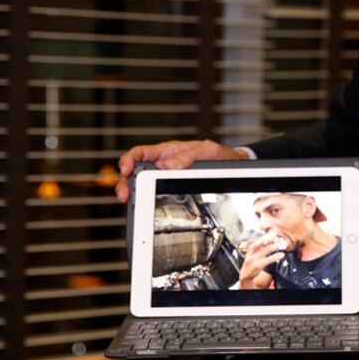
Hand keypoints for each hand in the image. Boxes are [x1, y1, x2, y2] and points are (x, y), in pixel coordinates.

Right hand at [115, 139, 247, 201]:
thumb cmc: (220, 157)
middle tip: (125, 194)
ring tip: (133, 202)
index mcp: (168, 152)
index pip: (141, 153)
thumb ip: (189, 156)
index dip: (129, 160)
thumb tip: (168, 165)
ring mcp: (167, 181)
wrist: (233, 169)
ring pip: (144, 188)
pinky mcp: (173, 193)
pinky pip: (156, 197)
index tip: (125, 169)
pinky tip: (147, 208)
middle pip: (136, 173)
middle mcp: (163, 166)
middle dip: (126, 183)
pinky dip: (148, 202)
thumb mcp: (208, 151)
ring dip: (136, 194)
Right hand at [237, 232, 286, 289]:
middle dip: (271, 240)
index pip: (259, 240)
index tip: (274, 233)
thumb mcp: (253, 254)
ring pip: (266, 250)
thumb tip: (271, 240)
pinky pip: (268, 260)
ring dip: (275, 246)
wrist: (245, 275)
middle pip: (262, 243)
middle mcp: (251, 252)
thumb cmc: (251, 263)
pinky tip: (281, 255)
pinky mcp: (257, 266)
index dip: (266, 236)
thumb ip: (260, 248)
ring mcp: (254, 259)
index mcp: (251, 248)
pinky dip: (275, 256)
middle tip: (280, 238)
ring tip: (283, 245)